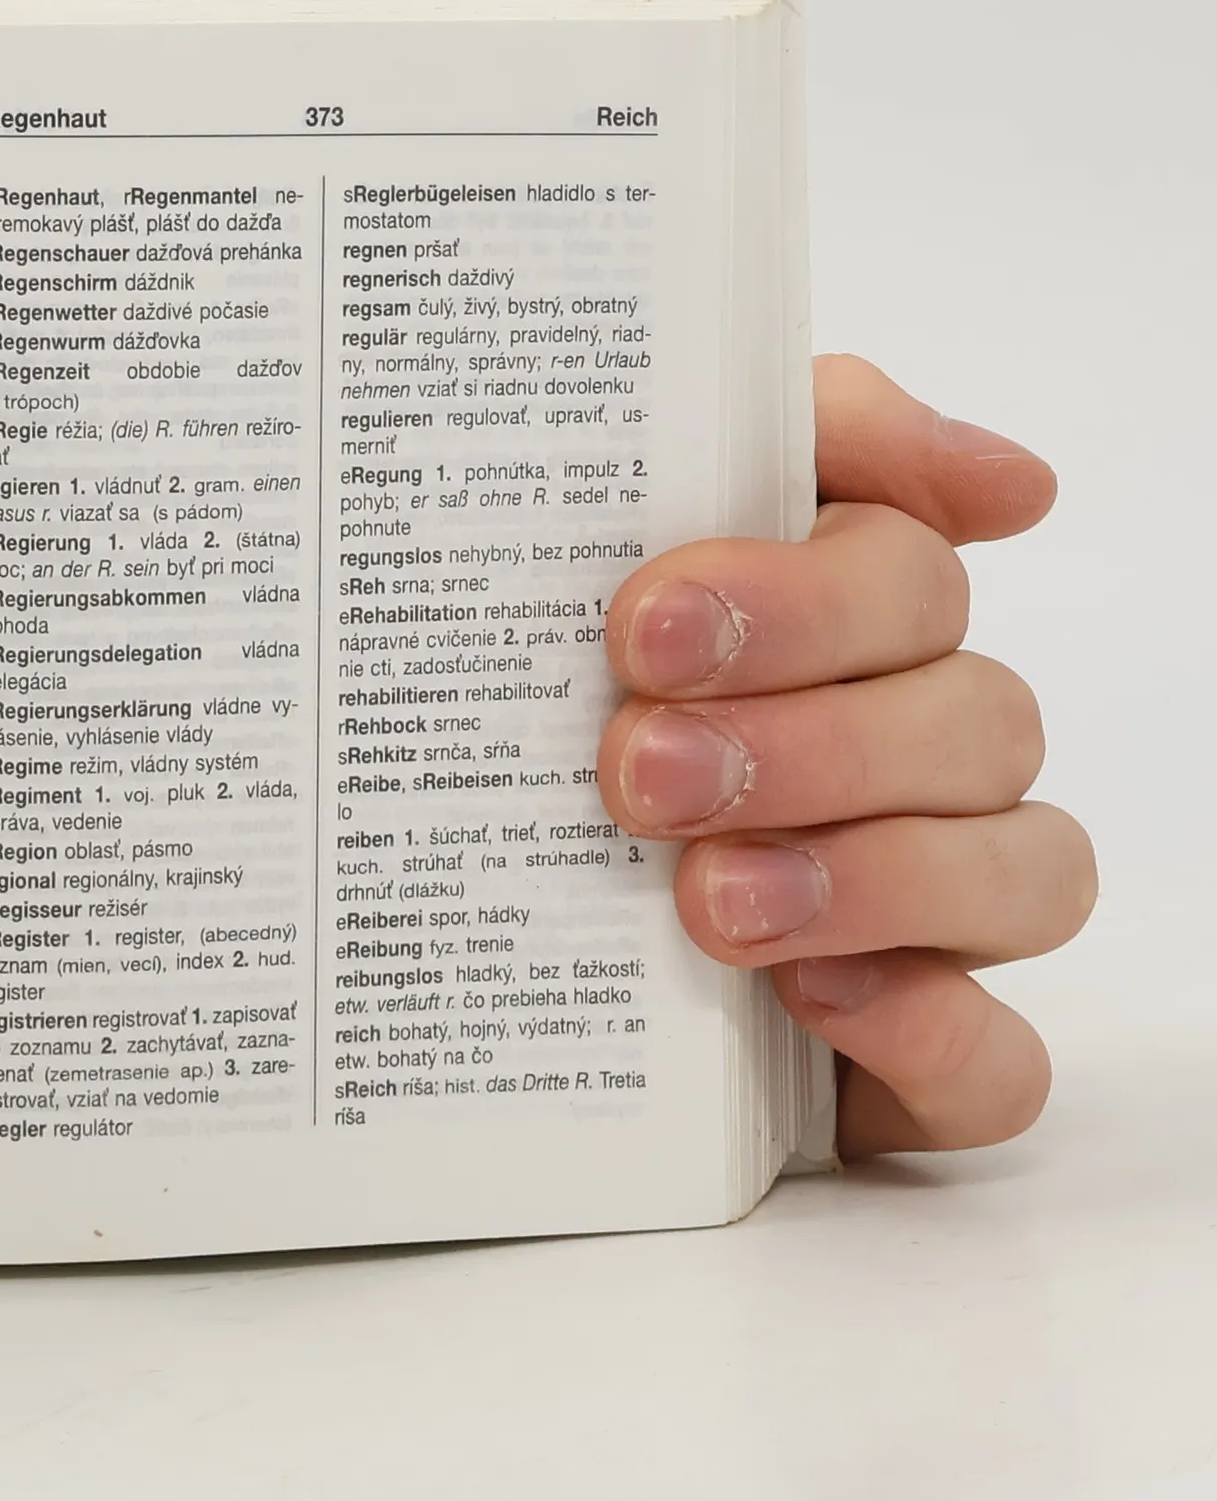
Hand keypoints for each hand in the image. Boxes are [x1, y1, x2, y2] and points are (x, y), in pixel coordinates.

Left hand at [598, 355, 1094, 1156]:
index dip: (799, 601)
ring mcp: (938, 909)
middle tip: (640, 769)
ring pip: (1027, 872)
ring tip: (705, 896)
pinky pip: (1003, 1064)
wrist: (474, 913)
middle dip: (808, 743)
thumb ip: (816, 436)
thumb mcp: (628, 529)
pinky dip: (931, 1031)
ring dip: (872, 876)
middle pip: (970, 719)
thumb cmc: (570, 699)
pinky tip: (813, 996)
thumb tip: (1014, 481)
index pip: (909, 579)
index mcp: (858, 625)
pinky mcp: (919, 1053)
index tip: (647, 628)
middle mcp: (920, 755)